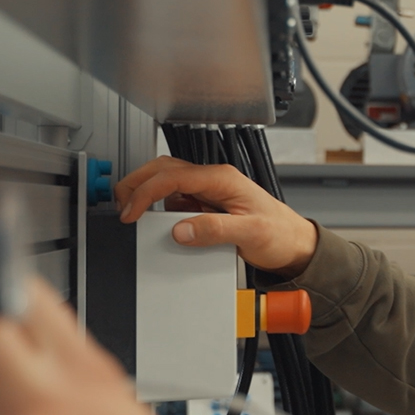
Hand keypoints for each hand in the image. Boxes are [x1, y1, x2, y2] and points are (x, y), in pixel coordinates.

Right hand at [116, 156, 318, 276]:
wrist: (295, 244)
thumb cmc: (280, 234)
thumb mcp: (249, 233)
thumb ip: (214, 230)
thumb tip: (180, 230)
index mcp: (223, 179)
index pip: (173, 176)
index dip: (145, 192)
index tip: (130, 213)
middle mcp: (215, 180)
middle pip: (164, 169)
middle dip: (136, 182)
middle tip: (118, 204)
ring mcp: (211, 190)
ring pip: (168, 180)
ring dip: (146, 192)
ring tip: (130, 211)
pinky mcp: (209, 204)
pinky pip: (177, 198)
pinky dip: (160, 205)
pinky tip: (155, 221)